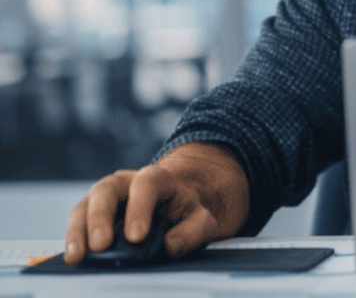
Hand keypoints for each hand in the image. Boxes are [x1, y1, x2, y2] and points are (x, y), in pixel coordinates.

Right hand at [63, 142, 249, 265]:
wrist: (172, 204)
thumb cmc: (185, 212)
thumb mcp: (201, 219)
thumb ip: (193, 231)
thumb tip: (170, 245)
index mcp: (158, 179)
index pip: (147, 184)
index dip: (140, 208)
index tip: (136, 237)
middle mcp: (126, 182)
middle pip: (107, 189)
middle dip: (101, 217)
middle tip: (101, 246)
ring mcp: (105, 197)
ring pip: (85, 204)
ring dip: (78, 231)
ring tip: (78, 257)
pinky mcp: (90, 213)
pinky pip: (76, 221)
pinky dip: (73, 239)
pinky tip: (74, 257)